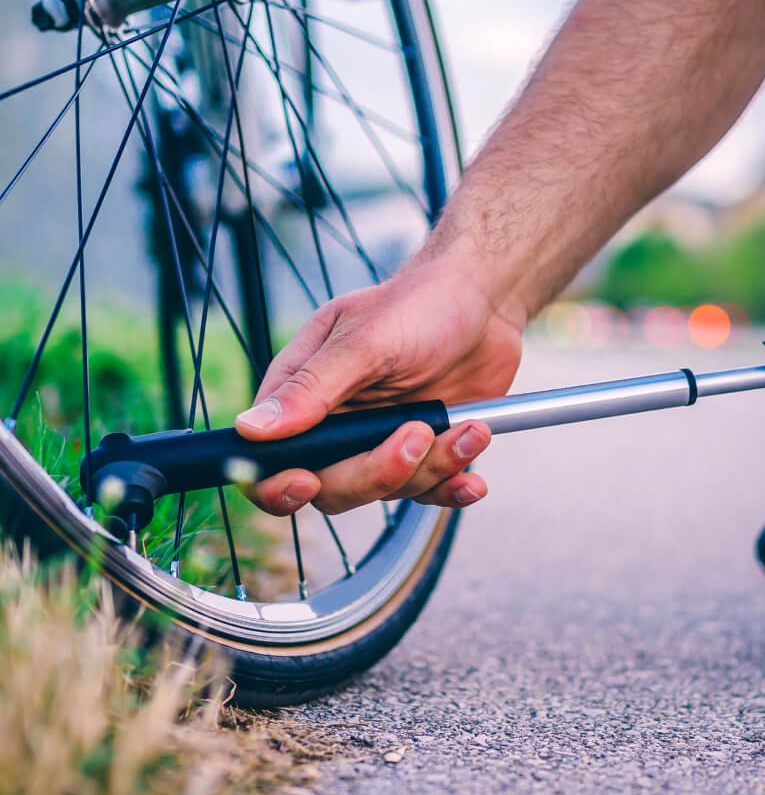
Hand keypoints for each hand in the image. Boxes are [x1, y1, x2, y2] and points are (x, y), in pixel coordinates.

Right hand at [234, 254, 524, 514]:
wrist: (483, 302)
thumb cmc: (419, 305)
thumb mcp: (364, 340)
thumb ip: (311, 388)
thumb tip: (251, 430)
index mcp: (301, 394)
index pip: (267, 458)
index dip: (277, 484)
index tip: (306, 481)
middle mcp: (336, 425)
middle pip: (332, 488)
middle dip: (378, 472)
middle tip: (417, 433)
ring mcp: (380, 443)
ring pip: (389, 492)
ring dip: (433, 467)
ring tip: (468, 427)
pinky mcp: (423, 454)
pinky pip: (429, 492)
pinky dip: (452, 488)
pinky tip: (472, 477)